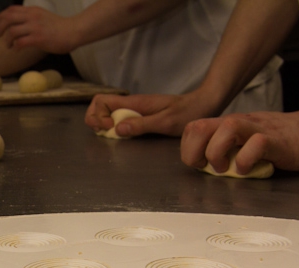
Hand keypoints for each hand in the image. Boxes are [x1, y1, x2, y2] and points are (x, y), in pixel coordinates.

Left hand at [0, 6, 77, 53]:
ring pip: (12, 31)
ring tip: (8, 45)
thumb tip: (19, 24)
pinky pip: (20, 42)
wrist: (73, 31)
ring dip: (6, 39)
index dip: (0, 16)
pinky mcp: (38, 39)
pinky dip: (15, 46)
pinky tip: (16, 49)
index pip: (11, 9)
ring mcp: (35, 27)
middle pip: (8, 18)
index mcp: (32, 10)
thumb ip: (31, 18)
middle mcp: (32, 17)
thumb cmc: (59, 27)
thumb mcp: (43, 16)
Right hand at [85, 92, 215, 137]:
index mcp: (134, 103)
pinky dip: (114, 127)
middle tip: (105, 132)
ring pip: (107, 113)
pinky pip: (118, 119)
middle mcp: (131, 105)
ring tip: (112, 136)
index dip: (97, 115)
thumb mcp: (165, 122)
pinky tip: (123, 136)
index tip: (108, 128)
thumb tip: (117, 128)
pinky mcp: (139, 116)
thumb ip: (141, 125)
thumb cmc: (187, 113)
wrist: (203, 105)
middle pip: (99, 105)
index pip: (101, 100)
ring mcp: (134, 110)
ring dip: (102, 124)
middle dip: (95, 119)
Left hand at [181, 108, 298, 173]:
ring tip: (227, 168)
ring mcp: (259, 129)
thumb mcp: (248, 145)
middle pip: (199, 127)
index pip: (193, 128)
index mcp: (230, 126)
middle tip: (208, 168)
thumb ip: (229, 151)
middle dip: (194, 152)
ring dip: (217, 153)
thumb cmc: (286, 143)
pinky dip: (247, 160)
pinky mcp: (278, 140)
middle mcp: (240, 124)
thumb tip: (206, 169)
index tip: (199, 165)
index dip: (188, 149)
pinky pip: (256, 143)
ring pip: (225, 128)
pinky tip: (251, 169)